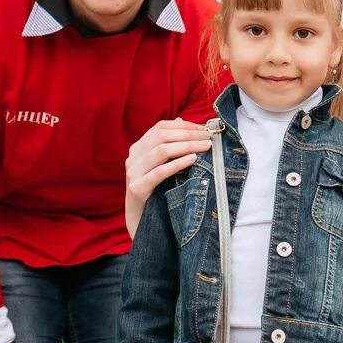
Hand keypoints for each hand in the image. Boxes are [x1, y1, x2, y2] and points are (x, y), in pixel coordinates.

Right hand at [126, 118, 211, 235]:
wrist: (140, 221)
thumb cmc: (156, 192)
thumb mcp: (163, 166)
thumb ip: (171, 146)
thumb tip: (182, 121)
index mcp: (138, 148)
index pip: (160, 128)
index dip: (183, 125)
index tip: (204, 129)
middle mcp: (133, 157)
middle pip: (162, 136)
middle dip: (188, 134)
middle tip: (209, 138)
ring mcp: (133, 172)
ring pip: (161, 151)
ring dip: (187, 146)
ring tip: (205, 147)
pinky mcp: (137, 188)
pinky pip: (158, 173)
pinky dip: (177, 164)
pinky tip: (192, 160)